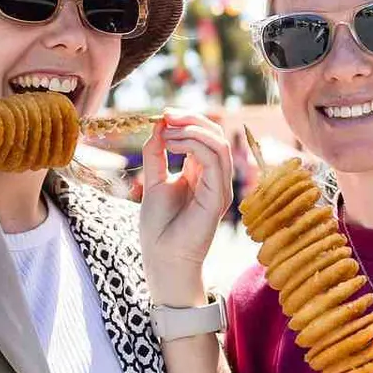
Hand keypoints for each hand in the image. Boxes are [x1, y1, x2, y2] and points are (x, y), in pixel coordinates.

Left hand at [138, 111, 232, 305]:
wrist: (163, 258)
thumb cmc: (158, 227)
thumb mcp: (153, 181)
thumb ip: (157, 154)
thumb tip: (159, 124)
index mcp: (200, 173)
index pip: (204, 136)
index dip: (187, 121)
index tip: (163, 114)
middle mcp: (214, 178)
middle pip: (216, 135)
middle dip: (191, 119)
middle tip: (167, 115)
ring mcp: (219, 186)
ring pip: (219, 143)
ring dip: (193, 129)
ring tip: (168, 130)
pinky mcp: (219, 195)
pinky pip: (215, 158)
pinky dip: (195, 143)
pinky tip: (173, 143)